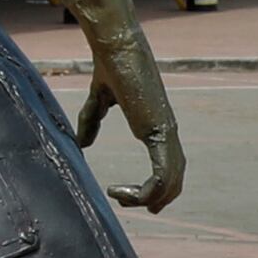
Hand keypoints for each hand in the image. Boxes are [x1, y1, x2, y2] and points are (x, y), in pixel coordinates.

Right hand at [68, 51, 183, 211]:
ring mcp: (165, 131)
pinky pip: (162, 173)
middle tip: (140, 208)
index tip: (131, 194)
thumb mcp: (98, 100)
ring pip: (170, 180)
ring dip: (149, 197)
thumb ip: (90, 122)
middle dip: (160, 198)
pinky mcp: (158, 132)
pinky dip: (148, 190)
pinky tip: (121, 190)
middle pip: (175, 177)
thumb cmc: (110, 67)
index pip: (168, 163)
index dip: (158, 185)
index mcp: (157, 124)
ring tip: (119, 196)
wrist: (116, 49)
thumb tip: (82, 144)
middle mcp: (167, 130)